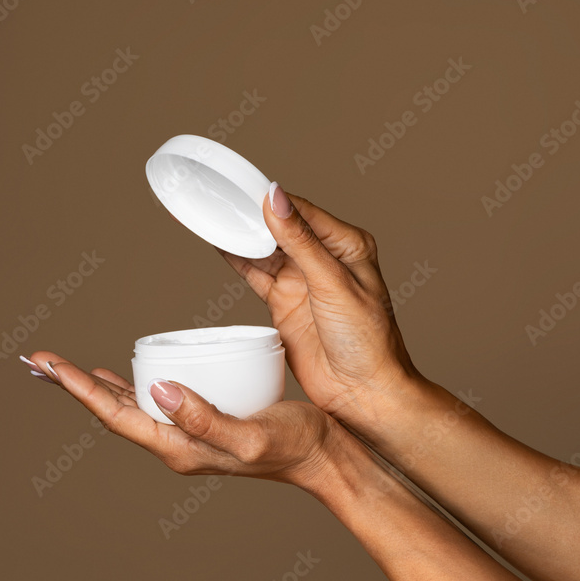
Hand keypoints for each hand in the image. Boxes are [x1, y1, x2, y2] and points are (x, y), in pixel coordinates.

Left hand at [21, 352, 339, 489]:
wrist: (323, 455)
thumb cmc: (293, 445)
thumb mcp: (250, 435)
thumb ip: (205, 418)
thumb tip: (158, 390)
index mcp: (178, 448)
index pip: (116, 416)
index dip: (80, 389)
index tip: (50, 364)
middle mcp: (174, 442)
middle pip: (111, 410)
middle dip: (72, 385)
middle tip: (37, 361)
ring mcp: (184, 432)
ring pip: (126, 406)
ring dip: (93, 387)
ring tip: (62, 369)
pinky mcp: (198, 418)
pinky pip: (149, 402)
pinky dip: (125, 386)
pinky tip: (117, 376)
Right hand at [218, 183, 423, 429]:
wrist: (363, 392)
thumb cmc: (368, 341)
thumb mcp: (333, 284)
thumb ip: (301, 241)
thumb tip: (276, 200)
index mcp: (347, 244)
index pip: (301, 211)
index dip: (271, 200)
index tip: (242, 188)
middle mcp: (323, 258)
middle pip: (279, 226)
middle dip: (251, 214)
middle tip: (219, 198)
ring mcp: (301, 281)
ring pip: (263, 249)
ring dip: (240, 235)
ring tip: (211, 216)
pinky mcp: (283, 302)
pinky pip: (254, 274)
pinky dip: (236, 260)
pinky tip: (218, 244)